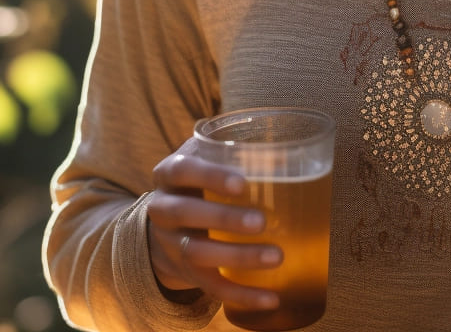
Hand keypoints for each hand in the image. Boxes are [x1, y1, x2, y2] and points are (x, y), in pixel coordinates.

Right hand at [147, 141, 282, 312]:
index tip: (242, 183)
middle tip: (261, 221)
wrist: (168, 222)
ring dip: (238, 257)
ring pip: (198, 253)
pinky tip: (271, 297)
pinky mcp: (186, 273)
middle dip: (223, 218)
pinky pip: (211, 287)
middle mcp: (162, 209)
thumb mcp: (207, 159)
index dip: (210, 176)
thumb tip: (288, 156)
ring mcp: (171, 243)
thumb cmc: (200, 180)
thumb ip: (237, 153)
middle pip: (185, 213)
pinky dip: (241, 295)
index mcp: (169, 174)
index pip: (182, 170)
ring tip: (276, 256)